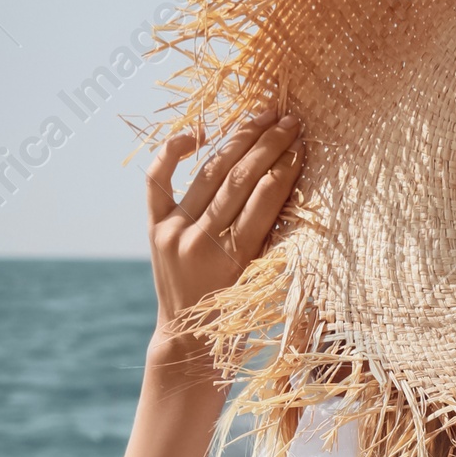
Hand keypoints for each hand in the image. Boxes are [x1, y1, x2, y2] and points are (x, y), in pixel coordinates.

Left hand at [145, 108, 302, 336]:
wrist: (186, 339)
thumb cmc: (236, 314)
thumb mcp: (262, 280)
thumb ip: (272, 238)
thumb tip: (289, 183)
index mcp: (232, 260)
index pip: (263, 201)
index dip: (285, 169)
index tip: (302, 145)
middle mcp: (198, 242)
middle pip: (238, 180)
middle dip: (267, 146)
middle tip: (289, 120)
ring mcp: (172, 232)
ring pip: (208, 173)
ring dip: (238, 141)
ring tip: (261, 117)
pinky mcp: (153, 227)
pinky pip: (158, 181)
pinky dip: (173, 152)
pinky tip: (196, 131)